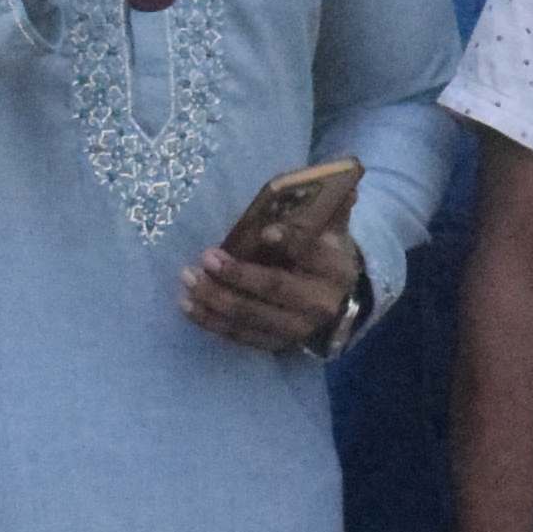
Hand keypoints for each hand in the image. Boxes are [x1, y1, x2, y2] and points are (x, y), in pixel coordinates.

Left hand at [180, 220, 361, 354]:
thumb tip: (344, 188)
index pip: (313, 254)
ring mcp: (296, 329)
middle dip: (237, 274)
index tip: (266, 232)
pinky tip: (188, 305)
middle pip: (274, 288)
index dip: (290, 243)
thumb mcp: (332, 233)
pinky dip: (211, 321)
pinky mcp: (275, 344)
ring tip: (188, 278)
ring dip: (215, 298)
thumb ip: (333, 210)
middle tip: (206, 257)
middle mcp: (319, 303)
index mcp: (335, 269)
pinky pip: (239, 335)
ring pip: (251, 314)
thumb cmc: (324, 258)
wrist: (336, 303)